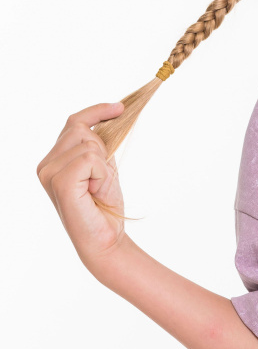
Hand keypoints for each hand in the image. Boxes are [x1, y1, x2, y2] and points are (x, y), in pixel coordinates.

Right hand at [36, 101, 127, 271]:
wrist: (106, 240)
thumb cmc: (104, 209)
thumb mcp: (104, 169)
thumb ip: (98, 146)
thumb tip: (112, 115)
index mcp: (53, 160)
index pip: (73, 122)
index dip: (97, 111)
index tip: (119, 108)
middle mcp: (45, 165)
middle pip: (81, 129)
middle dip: (102, 150)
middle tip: (103, 181)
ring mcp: (49, 172)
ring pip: (88, 143)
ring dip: (104, 166)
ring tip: (98, 190)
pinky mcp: (60, 181)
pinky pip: (91, 158)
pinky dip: (102, 174)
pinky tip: (95, 192)